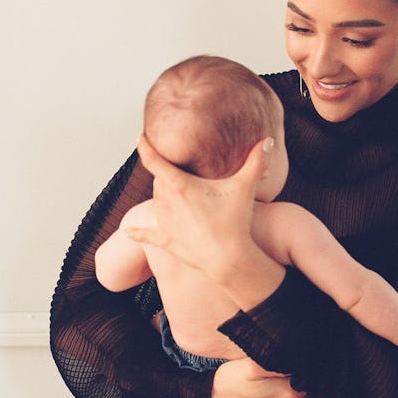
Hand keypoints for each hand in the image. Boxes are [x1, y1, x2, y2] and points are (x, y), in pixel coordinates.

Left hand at [127, 133, 272, 278]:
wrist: (227, 258)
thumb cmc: (234, 221)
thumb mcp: (246, 187)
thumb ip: (257, 160)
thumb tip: (268, 140)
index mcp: (180, 185)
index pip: (154, 160)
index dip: (146, 147)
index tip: (140, 139)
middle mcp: (166, 201)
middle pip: (159, 180)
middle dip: (167, 174)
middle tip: (178, 171)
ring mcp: (163, 222)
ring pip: (156, 202)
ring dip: (163, 197)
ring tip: (175, 194)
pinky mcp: (164, 241)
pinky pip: (145, 235)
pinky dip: (137, 232)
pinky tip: (129, 231)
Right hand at [209, 357, 329, 397]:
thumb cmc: (233, 378)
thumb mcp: (253, 363)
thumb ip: (280, 359)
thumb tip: (302, 354)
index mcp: (288, 393)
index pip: (321, 381)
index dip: (325, 370)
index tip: (325, 361)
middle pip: (323, 397)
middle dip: (326, 384)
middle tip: (325, 369)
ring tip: (317, 382)